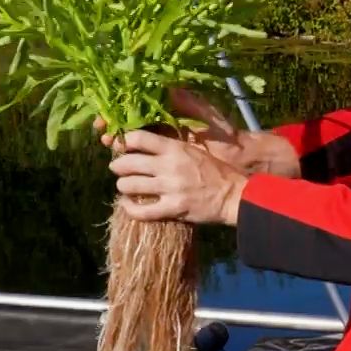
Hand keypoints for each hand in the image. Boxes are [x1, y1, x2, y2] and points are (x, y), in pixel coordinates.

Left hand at [107, 129, 248, 225]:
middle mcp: (168, 166)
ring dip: (123, 186)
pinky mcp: (172, 209)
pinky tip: (128, 205)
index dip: (123, 142)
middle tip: (118, 168)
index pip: (137, 138)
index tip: (121, 146)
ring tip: (125, 186)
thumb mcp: (193, 150)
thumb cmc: (214, 171)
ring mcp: (169, 188)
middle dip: (117, 166)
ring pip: (129, 186)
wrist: (232, 195)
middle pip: (127, 163)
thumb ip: (170, 147)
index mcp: (174, 148)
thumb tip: (145, 144)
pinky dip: (129, 208)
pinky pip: (141, 211)